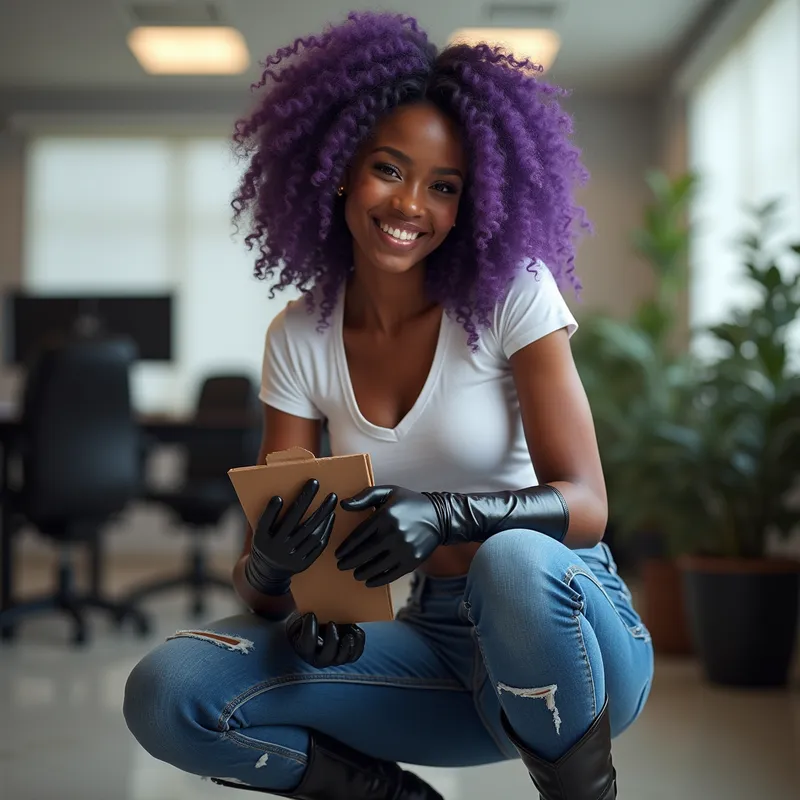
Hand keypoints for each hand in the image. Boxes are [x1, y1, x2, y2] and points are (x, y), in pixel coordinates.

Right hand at [245, 479, 336, 594]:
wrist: (267, 573)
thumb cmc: (266, 543)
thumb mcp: (260, 532)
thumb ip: (268, 517)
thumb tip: (281, 494)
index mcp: (261, 540)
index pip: (265, 523)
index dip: (270, 511)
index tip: (278, 497)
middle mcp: (274, 549)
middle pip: (292, 521)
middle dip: (304, 499)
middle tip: (314, 482)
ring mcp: (289, 558)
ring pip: (310, 533)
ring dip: (322, 514)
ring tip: (331, 498)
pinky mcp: (302, 564)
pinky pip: (318, 546)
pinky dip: (326, 530)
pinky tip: (331, 516)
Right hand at [287, 612, 365, 667]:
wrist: (320, 625)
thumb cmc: (309, 621)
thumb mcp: (301, 619)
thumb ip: (304, 617)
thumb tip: (310, 612)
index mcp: (304, 648)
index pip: (306, 643)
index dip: (308, 629)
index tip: (311, 614)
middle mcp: (319, 658)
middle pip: (327, 655)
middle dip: (331, 640)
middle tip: (331, 623)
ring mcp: (334, 659)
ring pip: (342, 658)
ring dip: (347, 645)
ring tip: (348, 633)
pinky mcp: (347, 656)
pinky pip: (355, 654)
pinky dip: (358, 643)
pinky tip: (356, 631)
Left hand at [335, 485, 442, 586]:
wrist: (439, 516)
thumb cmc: (409, 503)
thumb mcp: (388, 492)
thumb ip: (364, 496)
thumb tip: (343, 505)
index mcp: (385, 516)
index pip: (358, 536)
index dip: (346, 547)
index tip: (338, 554)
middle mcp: (394, 534)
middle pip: (364, 554)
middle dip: (349, 562)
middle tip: (341, 566)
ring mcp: (404, 549)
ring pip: (375, 567)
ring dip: (361, 573)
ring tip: (354, 574)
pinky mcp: (412, 561)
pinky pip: (390, 575)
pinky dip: (377, 580)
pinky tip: (368, 581)